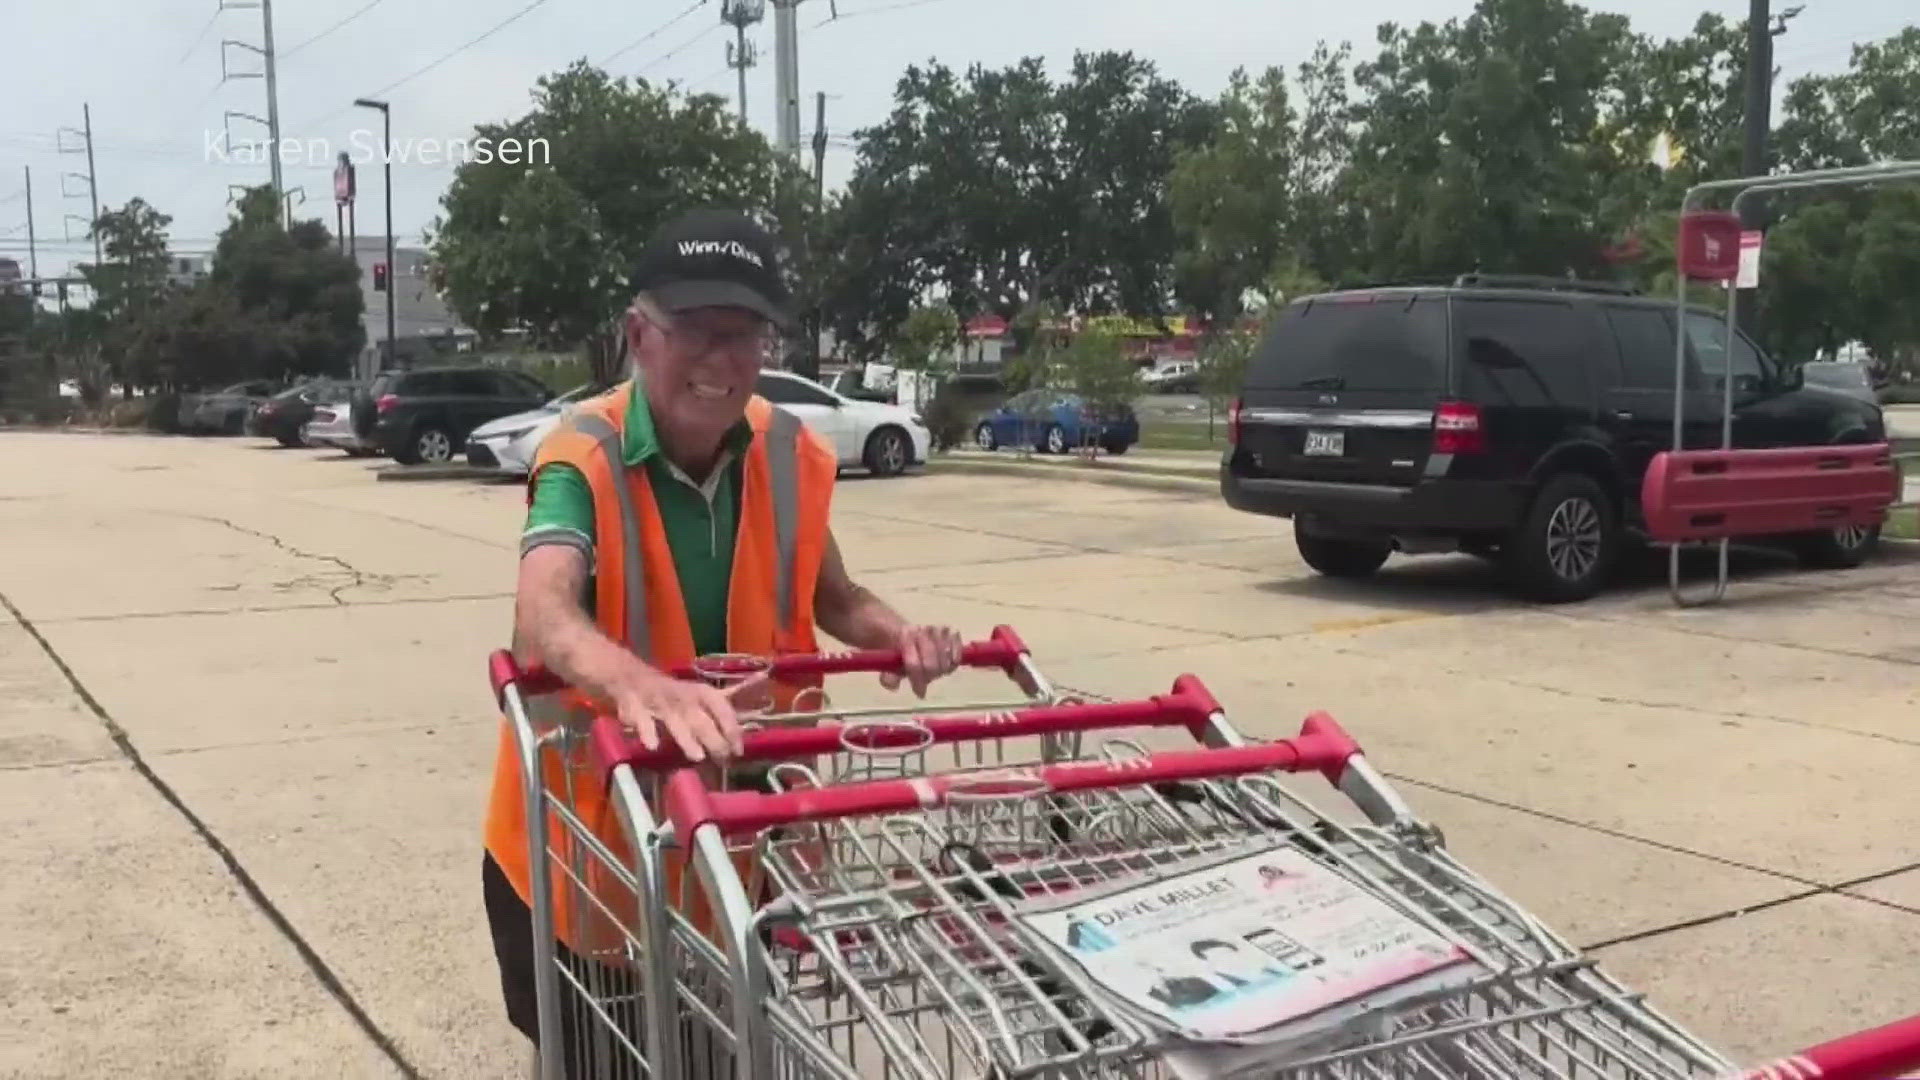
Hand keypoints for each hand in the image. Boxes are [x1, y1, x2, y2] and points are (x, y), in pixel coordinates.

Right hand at [607, 664, 760, 761]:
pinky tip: (652, 746)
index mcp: (701, 693)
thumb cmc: (675, 693)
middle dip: (713, 738)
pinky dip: (646, 732)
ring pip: (674, 721)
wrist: (630, 677)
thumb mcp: (701, 694)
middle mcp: (682, 697)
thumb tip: (758, 692)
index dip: (731, 728)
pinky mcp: (635, 707)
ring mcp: (658, 702)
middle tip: (722, 758)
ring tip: (697, 756)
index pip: (721, 708)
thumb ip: (727, 700)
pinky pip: (641, 720)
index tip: (739, 750)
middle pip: (700, 719)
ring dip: (686, 738)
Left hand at [878, 624, 962, 697]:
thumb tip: (894, 686)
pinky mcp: (952, 633)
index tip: (920, 693)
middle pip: (932, 665)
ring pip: (946, 662)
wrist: (910, 634)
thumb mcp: (890, 665)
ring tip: (933, 671)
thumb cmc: (901, 653)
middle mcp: (924, 630)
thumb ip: (889, 677)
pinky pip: (958, 654)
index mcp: (905, 636)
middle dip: (929, 677)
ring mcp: (939, 630)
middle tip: (926, 680)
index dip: (917, 681)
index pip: (914, 664)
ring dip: (941, 671)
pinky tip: (946, 664)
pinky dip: (953, 663)